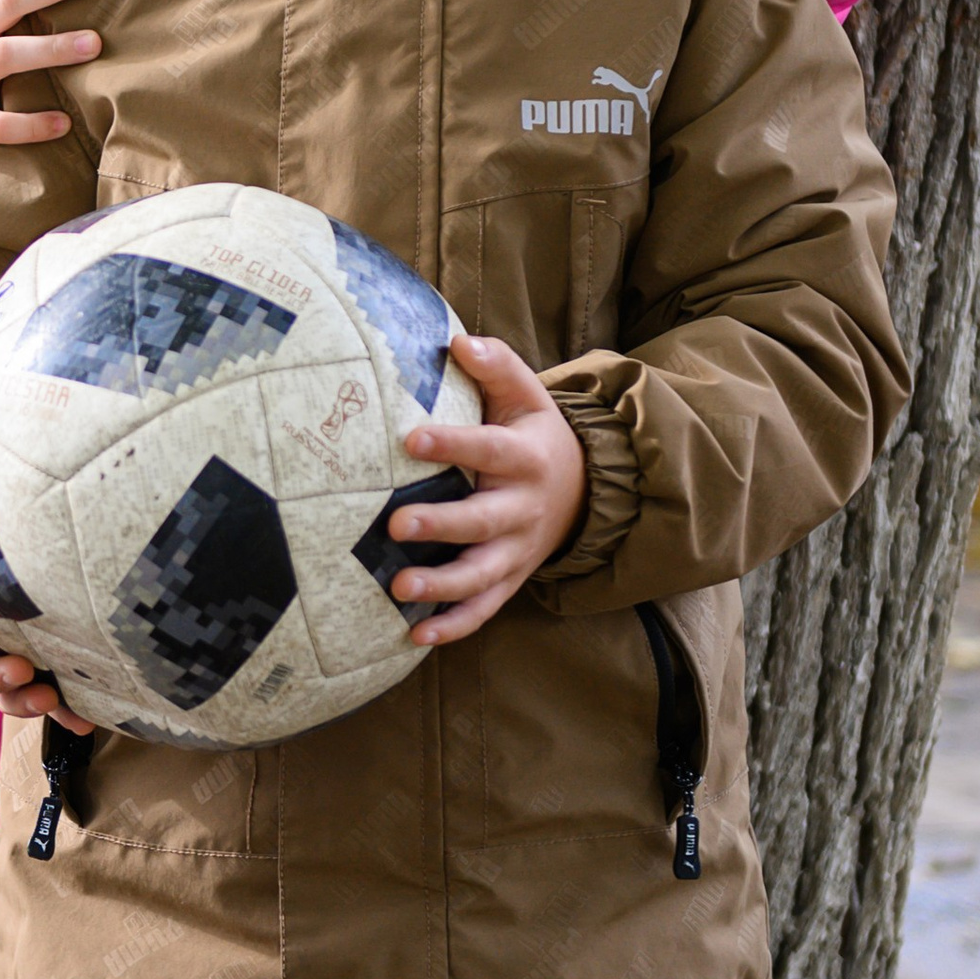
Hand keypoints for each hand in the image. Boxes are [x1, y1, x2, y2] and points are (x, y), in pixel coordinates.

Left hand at [389, 334, 588, 646]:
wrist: (583, 491)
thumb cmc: (533, 435)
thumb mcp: (526, 395)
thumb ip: (496, 367)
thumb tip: (457, 341)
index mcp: (525, 458)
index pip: (488, 450)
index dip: (453, 445)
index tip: (410, 438)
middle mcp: (523, 509)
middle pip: (483, 521)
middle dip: (441, 524)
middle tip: (396, 524)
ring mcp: (517, 551)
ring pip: (482, 574)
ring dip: (442, 586)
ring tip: (399, 587)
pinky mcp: (510, 581)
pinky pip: (483, 609)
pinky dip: (453, 627)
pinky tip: (415, 636)